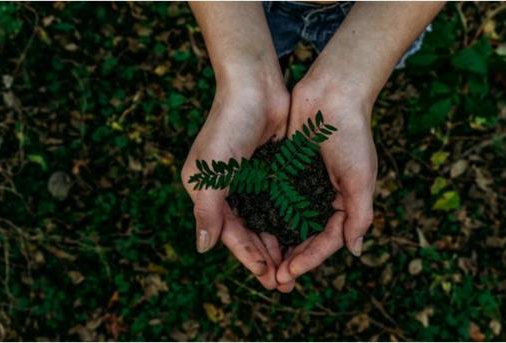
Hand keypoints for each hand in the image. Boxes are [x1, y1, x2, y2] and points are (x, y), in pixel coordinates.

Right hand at [181, 72, 294, 290]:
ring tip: (295, 266)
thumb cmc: (228, 126)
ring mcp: (251, 180)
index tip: (268, 276)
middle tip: (285, 282)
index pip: (229, 233)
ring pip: (266, 221)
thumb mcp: (211, 171)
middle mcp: (228, 189)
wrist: (255, 85)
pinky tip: (303, 235)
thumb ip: (207, 210)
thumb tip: (203, 248)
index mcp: (208, 192)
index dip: (248, 256)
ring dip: (279, 243)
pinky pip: (280, 202)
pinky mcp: (271, 170)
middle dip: (266, 257)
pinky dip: (289, 220)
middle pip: (248, 232)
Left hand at [276, 74, 376, 287]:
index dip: (309, 259)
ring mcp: (303, 185)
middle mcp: (323, 198)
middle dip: (291, 259)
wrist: (332, 93)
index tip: (290, 272)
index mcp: (344, 203)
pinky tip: (252, 230)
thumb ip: (359, 215)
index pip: (327, 240)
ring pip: (287, 223)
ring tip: (261, 264)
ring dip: (276, 243)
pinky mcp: (286, 171)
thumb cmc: (352, 135)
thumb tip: (354, 251)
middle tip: (273, 279)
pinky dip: (266, 216)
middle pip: (305, 237)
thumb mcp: (361, 177)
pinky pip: (275, 200)